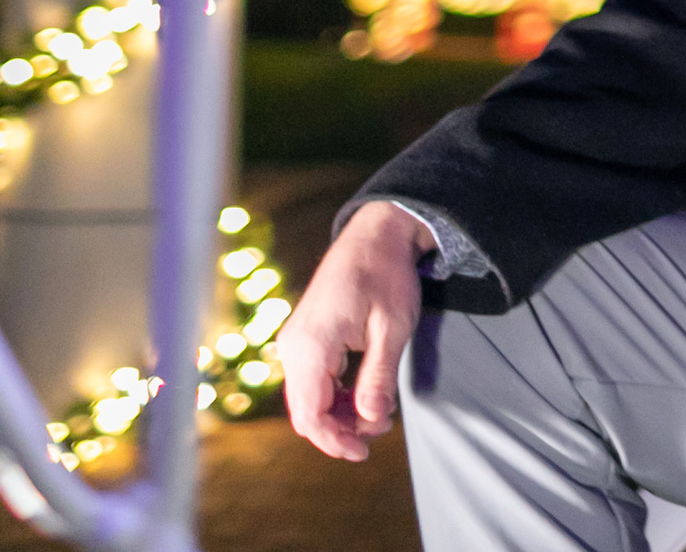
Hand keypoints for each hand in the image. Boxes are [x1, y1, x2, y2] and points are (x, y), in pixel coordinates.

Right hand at [281, 203, 431, 458]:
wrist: (375, 234)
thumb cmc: (386, 276)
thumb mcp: (392, 329)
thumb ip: (379, 378)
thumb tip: (371, 422)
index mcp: (311, 345)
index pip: (311, 414)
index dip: (336, 441)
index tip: (365, 450)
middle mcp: (293, 346)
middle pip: (305, 411)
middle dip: (340, 430)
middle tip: (380, 432)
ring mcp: (295, 342)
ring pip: (308, 399)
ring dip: (339, 415)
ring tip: (378, 413)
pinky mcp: (303, 339)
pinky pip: (311, 381)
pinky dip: (334, 396)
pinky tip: (364, 395)